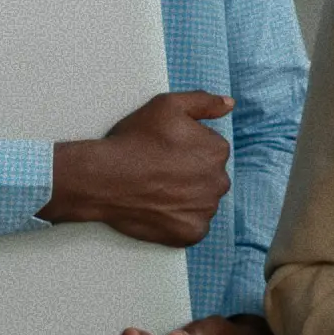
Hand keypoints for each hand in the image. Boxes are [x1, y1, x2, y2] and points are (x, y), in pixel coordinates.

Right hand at [44, 92, 232, 245]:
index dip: (186, 150)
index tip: (165, 151)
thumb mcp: (168, 105)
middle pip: (209, 177)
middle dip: (190, 175)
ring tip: (157, 191)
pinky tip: (159, 209)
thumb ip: (203, 102)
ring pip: (202, 202)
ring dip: (186, 198)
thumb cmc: (134, 140)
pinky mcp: (192, 232)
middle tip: (159, 172)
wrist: (103, 177)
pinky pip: (193, 226)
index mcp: (217, 150)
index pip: (210, 150)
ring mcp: (206, 210)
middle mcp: (219, 181)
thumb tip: (230, 104)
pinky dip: (179, 220)